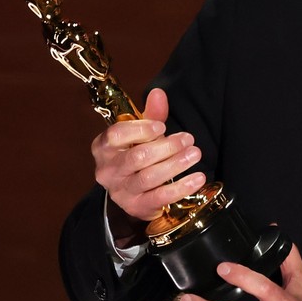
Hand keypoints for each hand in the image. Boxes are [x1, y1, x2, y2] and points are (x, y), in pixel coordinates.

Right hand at [92, 88, 205, 244]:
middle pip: (137, 157)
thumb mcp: (141, 135)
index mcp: (103, 147)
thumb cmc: (137, 156)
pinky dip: (181, 187)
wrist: (134, 193)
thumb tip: (158, 93)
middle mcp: (107, 170)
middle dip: (166, 147)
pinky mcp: (136, 207)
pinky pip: (160, 197)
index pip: (116, 135)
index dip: (141, 129)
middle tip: (188, 139)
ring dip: (176, 164)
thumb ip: (151, 115)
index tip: (163, 127)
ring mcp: (120, 191)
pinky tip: (197, 178)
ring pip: (149, 177)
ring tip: (195, 154)